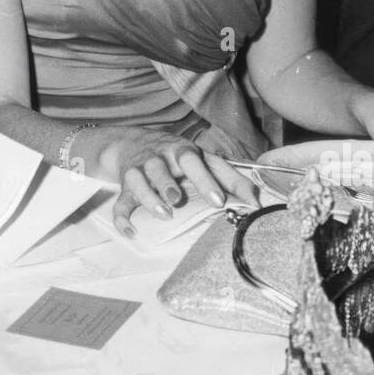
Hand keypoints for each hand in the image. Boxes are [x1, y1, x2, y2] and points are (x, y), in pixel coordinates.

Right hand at [105, 129, 257, 237]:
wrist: (134, 143)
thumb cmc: (178, 156)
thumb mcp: (205, 160)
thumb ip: (231, 178)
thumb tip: (255, 201)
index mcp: (180, 151)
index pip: (192, 160)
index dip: (204, 180)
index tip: (218, 201)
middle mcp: (157, 158)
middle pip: (159, 167)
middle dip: (167, 183)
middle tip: (177, 200)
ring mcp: (138, 171)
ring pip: (136, 181)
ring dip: (148, 197)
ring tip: (163, 214)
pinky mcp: (124, 188)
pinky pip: (118, 203)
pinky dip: (121, 218)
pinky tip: (132, 232)